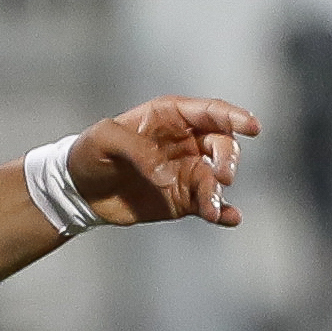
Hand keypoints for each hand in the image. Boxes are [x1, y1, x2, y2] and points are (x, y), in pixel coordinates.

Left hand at [69, 99, 259, 226]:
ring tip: (211, 209)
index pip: (210, 112)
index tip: (253, 128)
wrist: (78, 190)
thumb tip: (167, 175)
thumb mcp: (105, 139)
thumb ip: (137, 150)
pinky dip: (222, 212)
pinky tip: (230, 218)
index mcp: (170, 116)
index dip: (234, 117)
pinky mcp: (183, 199)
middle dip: (228, 159)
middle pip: (222, 145)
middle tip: (222, 176)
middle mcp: (186, 141)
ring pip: (216, 179)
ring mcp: (187, 171)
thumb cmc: (89, 153)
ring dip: (219, 193)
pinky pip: (209, 204)